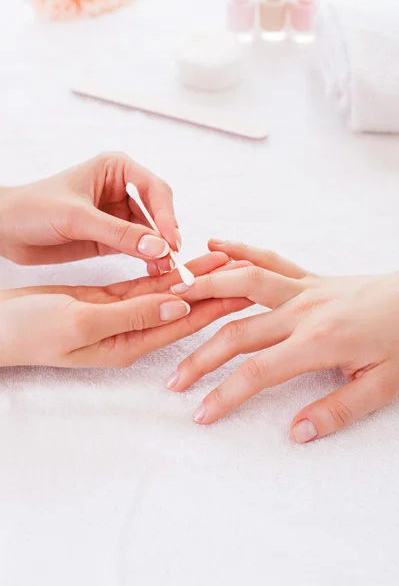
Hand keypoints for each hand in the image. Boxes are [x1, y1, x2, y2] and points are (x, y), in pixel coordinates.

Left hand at [0, 152, 178, 274]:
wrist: (5, 230)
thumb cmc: (33, 208)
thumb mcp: (77, 217)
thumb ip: (119, 233)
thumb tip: (159, 247)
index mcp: (116, 169)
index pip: (155, 190)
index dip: (167, 215)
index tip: (171, 241)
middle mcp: (121, 190)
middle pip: (158, 212)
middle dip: (166, 236)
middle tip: (172, 260)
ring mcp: (118, 216)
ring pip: (150, 233)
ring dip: (158, 251)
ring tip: (164, 270)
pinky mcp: (111, 238)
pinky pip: (137, 249)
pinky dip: (147, 260)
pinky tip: (152, 271)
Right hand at [0, 252, 248, 367]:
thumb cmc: (30, 329)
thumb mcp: (81, 322)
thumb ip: (131, 315)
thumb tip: (180, 309)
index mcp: (128, 346)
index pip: (183, 324)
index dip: (217, 306)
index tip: (248, 291)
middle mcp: (131, 334)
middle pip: (183, 312)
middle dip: (216, 292)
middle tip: (249, 274)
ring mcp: (120, 316)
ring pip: (167, 296)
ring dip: (195, 280)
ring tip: (226, 263)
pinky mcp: (107, 300)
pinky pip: (144, 286)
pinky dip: (166, 274)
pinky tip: (187, 264)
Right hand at [166, 240, 398, 442]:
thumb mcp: (382, 386)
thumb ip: (338, 410)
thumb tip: (297, 432)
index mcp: (319, 341)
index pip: (258, 372)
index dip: (225, 395)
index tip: (201, 413)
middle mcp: (303, 311)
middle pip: (238, 331)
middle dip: (201, 357)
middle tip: (175, 379)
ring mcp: (304, 288)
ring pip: (243, 283)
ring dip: (206, 288)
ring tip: (174, 297)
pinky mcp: (310, 277)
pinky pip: (268, 259)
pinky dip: (240, 251)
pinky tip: (215, 246)